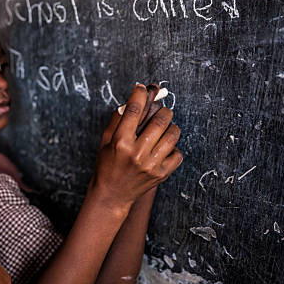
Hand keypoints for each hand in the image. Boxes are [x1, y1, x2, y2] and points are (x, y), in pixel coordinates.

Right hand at [93, 84, 181, 213]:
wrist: (112, 194)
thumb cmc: (107, 164)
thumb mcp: (106, 140)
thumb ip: (118, 119)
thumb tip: (134, 98)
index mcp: (120, 142)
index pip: (134, 110)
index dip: (140, 94)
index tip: (143, 88)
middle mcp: (137, 153)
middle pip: (160, 120)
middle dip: (163, 110)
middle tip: (161, 110)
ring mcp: (151, 165)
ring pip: (172, 134)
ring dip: (171, 126)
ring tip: (165, 128)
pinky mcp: (161, 174)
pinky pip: (177, 153)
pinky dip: (173, 147)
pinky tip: (164, 148)